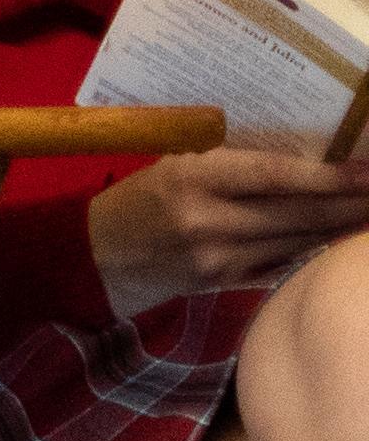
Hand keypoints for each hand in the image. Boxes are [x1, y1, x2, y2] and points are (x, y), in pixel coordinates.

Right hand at [90, 147, 368, 316]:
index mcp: (194, 178)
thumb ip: (233, 163)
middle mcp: (209, 220)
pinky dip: (313, 250)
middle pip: (299, 213)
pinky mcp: (224, 284)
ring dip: (341, 227)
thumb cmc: (140, 198)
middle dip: (351, 204)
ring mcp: (218, 258)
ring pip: (298, 241)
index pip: (277, 176)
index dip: (330, 176)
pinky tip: (338, 241)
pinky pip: (283, 264)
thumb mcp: (177, 165)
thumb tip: (307, 157)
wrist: (96, 256)